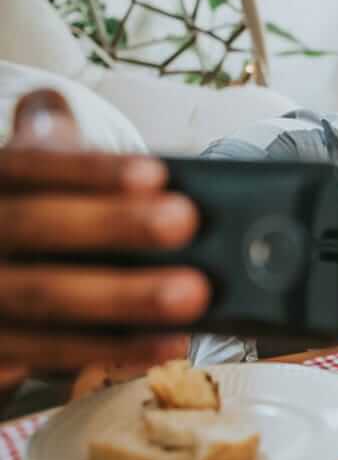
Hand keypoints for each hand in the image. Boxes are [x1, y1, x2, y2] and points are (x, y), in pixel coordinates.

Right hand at [0, 90, 208, 386]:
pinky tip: (169, 342)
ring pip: (43, 297)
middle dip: (111, 225)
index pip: (26, 167)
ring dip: (121, 298)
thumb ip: (45, 141)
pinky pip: (50, 354)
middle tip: (182, 221)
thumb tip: (49, 105)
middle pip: (33, 226)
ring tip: (191, 292)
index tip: (152, 172)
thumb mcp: (25, 172)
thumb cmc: (24, 213)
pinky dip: (112, 350)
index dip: (85, 170)